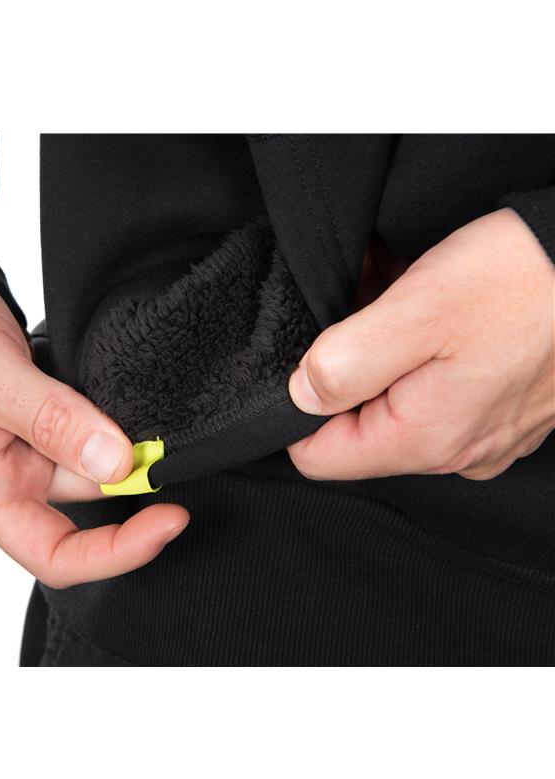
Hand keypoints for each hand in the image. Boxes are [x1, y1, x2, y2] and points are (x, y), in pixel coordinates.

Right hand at [0, 271, 188, 587]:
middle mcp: (5, 474)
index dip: (116, 551)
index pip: (54, 554)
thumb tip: (114, 462)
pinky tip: (122, 395)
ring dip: (123, 439)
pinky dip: (109, 416)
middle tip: (171, 438)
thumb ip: (47, 419)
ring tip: (142, 404)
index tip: (169, 520)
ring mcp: (23, 444)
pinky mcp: (39, 416)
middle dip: (133, 475)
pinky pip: (85, 428)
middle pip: (86, 501)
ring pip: (92, 458)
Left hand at [287, 208, 554, 480]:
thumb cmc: (526, 281)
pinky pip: (436, 390)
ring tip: (400, 300)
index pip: (319, 456)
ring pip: (395, 403)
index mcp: (423, 439)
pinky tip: (433, 311)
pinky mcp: (503, 406)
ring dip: (383, 352)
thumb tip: (300, 395)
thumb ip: (344, 363)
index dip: (294, 408)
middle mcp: (454, 449)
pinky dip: (421, 352)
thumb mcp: (416, 312)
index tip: (307, 358)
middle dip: (345, 368)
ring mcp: (483, 431)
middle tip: (362, 311)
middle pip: (356, 427)